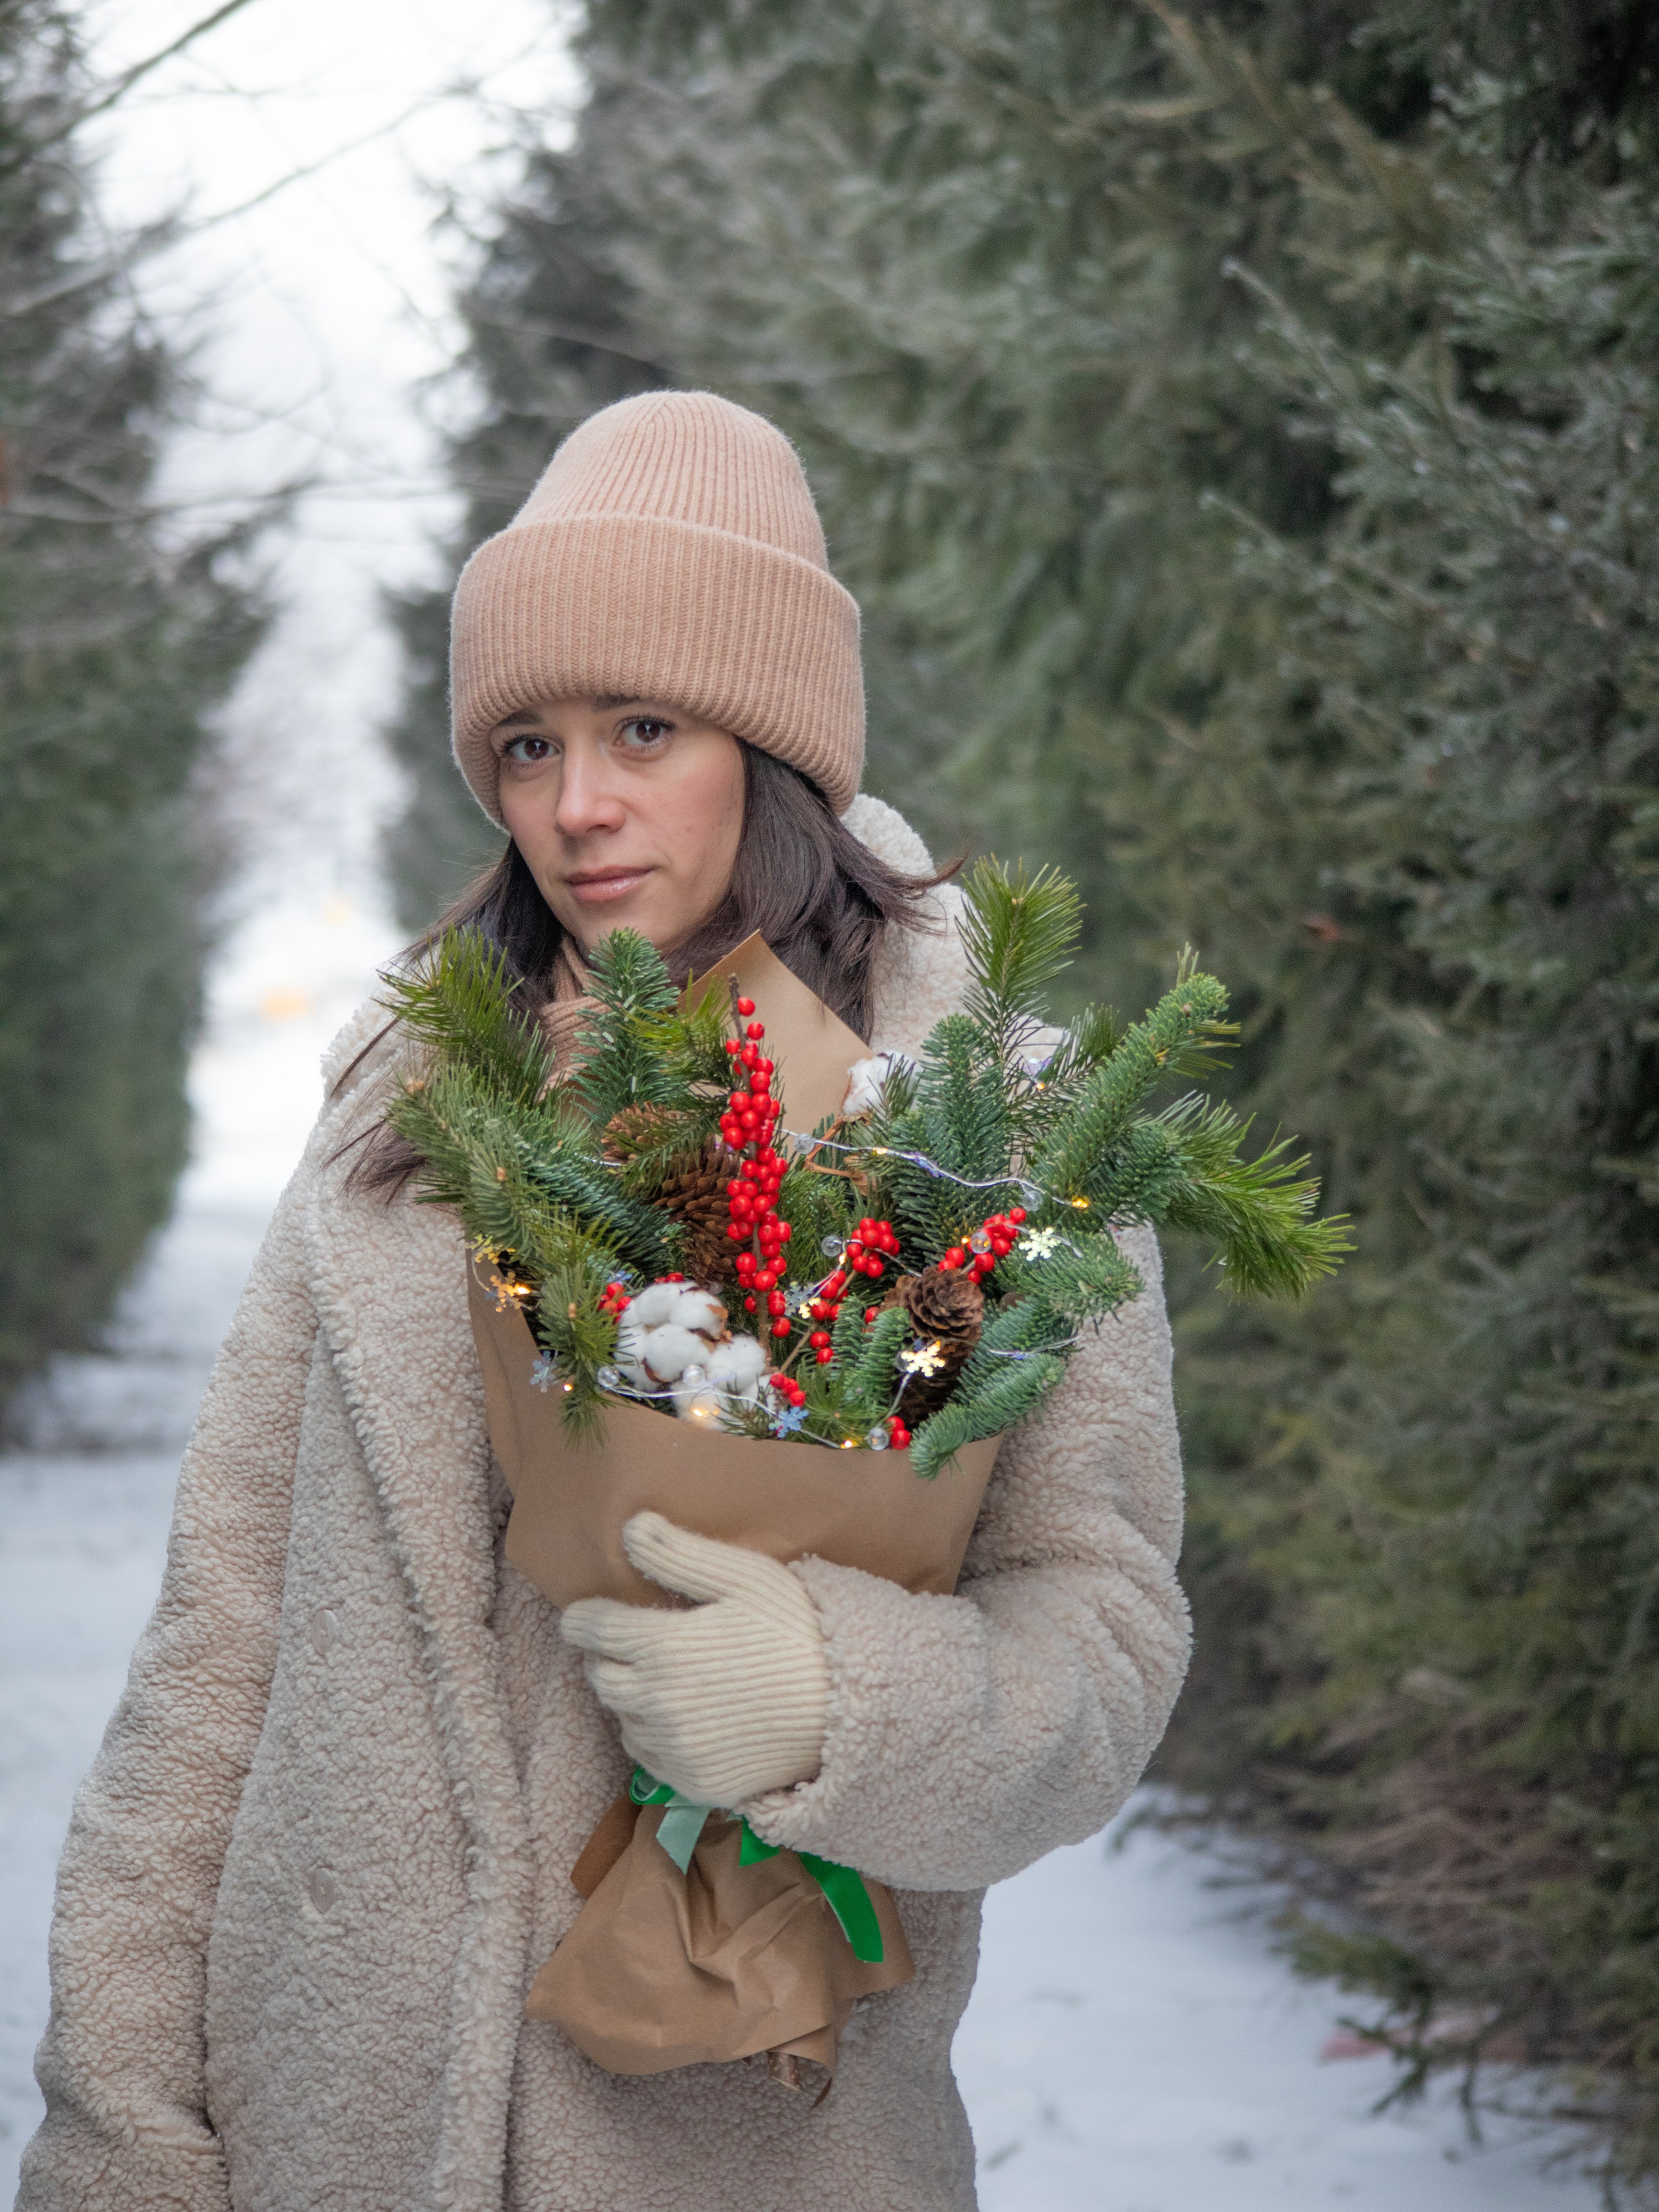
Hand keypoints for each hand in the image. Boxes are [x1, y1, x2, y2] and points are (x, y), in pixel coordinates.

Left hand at [559, 1512, 828, 1804]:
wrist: (848, 1705)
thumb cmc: (796, 1629)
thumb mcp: (743, 1577)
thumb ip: (679, 1554)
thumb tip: (629, 1527)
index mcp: (662, 1647)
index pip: (591, 1631)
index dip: (581, 1619)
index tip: (583, 1615)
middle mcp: (656, 1703)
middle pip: (599, 1676)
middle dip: (607, 1656)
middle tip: (633, 1643)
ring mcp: (674, 1749)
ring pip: (621, 1719)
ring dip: (631, 1697)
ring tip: (665, 1679)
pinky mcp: (693, 1782)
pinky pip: (647, 1758)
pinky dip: (653, 1736)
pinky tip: (684, 1717)